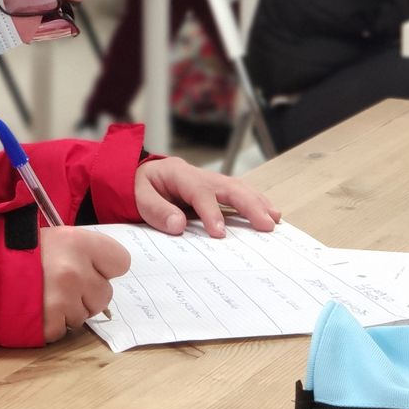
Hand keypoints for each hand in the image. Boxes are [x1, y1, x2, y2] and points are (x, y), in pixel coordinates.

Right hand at [39, 227, 129, 341]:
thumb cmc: (18, 249)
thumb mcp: (55, 237)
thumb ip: (84, 253)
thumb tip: (107, 274)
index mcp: (80, 243)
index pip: (121, 262)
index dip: (106, 267)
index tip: (92, 268)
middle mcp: (75, 271)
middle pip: (104, 294)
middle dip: (87, 293)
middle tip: (61, 283)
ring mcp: (63, 300)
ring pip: (85, 315)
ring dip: (69, 310)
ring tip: (44, 294)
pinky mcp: (50, 324)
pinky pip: (64, 330)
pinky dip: (52, 324)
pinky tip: (36, 308)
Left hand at [134, 157, 281, 237]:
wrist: (134, 175)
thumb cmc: (135, 186)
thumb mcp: (136, 196)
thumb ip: (156, 210)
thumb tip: (179, 225)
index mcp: (178, 173)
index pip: (200, 192)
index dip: (211, 212)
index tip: (220, 234)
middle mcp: (198, 175)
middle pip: (229, 186)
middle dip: (249, 205)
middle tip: (266, 225)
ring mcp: (208, 181)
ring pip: (238, 188)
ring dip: (258, 202)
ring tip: (274, 219)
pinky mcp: (213, 190)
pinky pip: (236, 194)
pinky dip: (254, 203)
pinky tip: (268, 214)